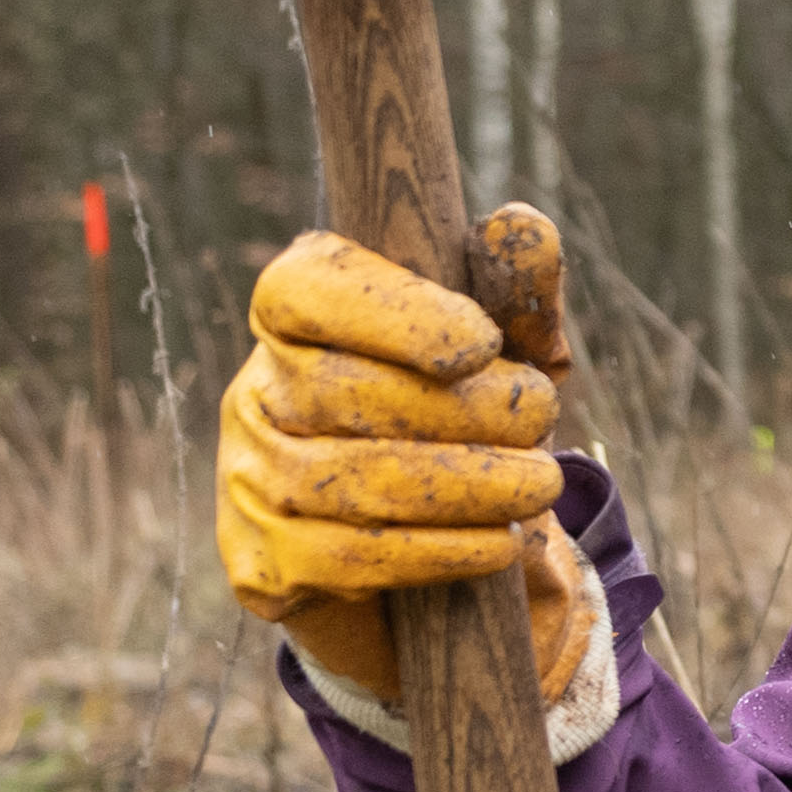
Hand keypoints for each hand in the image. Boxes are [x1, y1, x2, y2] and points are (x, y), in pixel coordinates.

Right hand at [220, 212, 595, 709]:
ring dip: (464, 487)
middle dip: (462, 410)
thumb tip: (523, 227)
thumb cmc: (458, 417)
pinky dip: (439, 552)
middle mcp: (254, 392)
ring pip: (348, 481)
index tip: (484, 341)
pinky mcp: (264, 563)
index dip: (393, 313)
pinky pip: (350, 559)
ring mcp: (248, 480)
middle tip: (542, 421)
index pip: (305, 291)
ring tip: (539, 486)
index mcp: (293, 316)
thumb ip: (516, 292)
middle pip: (341, 393)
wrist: (412, 542)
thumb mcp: (505, 353)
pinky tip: (499, 545)